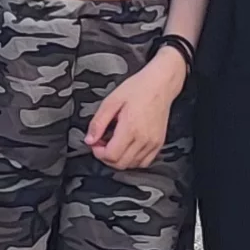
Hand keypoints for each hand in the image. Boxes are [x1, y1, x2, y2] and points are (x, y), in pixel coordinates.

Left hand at [85, 49, 185, 170]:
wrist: (160, 84)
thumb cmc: (139, 89)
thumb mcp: (111, 101)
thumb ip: (98, 122)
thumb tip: (90, 139)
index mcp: (130, 128)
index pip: (111, 156)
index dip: (98, 152)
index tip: (95, 142)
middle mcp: (143, 139)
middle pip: (120, 164)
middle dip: (106, 157)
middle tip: (102, 143)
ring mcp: (153, 143)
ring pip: (132, 165)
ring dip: (119, 159)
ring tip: (115, 143)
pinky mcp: (159, 143)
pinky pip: (144, 162)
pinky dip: (133, 160)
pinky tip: (127, 147)